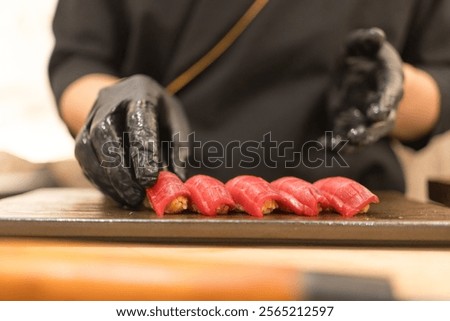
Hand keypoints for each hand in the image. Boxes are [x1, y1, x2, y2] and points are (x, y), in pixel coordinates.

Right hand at [75, 75, 189, 207]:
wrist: (130, 95)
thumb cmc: (160, 112)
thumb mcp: (176, 123)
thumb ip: (178, 150)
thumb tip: (177, 182)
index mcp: (140, 92)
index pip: (138, 121)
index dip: (143, 152)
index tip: (150, 180)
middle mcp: (110, 100)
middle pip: (105, 133)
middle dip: (120, 169)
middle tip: (136, 194)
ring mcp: (91, 115)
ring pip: (88, 147)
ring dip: (107, 178)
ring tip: (128, 198)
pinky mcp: (81, 132)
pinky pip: (83, 158)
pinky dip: (99, 180)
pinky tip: (116, 193)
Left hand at [324, 28, 403, 148]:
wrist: (359, 71)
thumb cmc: (363, 54)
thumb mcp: (363, 43)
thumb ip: (367, 40)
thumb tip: (376, 35)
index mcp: (389, 81)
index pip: (391, 93)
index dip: (384, 103)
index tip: (376, 112)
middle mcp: (382, 104)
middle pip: (382, 123)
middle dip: (371, 130)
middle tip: (357, 135)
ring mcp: (365, 118)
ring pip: (365, 135)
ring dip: (354, 141)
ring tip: (341, 145)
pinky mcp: (348, 124)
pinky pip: (344, 138)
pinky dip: (335, 144)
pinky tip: (322, 145)